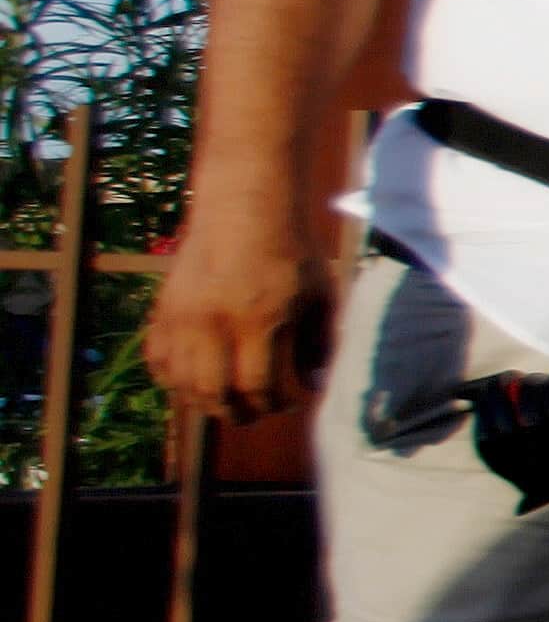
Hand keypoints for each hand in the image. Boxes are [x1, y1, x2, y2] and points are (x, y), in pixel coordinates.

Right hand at [143, 221, 334, 426]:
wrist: (243, 207)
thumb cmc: (291, 251)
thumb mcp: (320, 293)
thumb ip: (319, 342)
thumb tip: (313, 387)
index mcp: (257, 318)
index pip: (256, 386)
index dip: (271, 405)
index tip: (288, 406)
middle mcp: (213, 321)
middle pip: (213, 391)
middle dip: (236, 413)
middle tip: (254, 413)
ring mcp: (181, 315)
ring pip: (180, 382)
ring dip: (203, 401)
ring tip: (226, 402)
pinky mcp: (163, 309)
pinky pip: (156, 360)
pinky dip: (171, 380)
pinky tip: (194, 381)